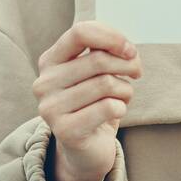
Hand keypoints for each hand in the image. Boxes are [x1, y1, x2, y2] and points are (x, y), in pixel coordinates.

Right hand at [34, 20, 142, 180]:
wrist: (86, 148)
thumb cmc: (95, 101)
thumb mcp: (97, 70)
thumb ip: (106, 51)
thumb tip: (127, 50)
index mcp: (50, 60)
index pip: (81, 32)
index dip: (112, 37)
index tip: (130, 50)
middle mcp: (44, 82)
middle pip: (98, 59)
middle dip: (127, 64)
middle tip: (136, 73)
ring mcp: (50, 107)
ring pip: (106, 83)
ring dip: (125, 89)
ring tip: (122, 97)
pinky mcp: (64, 130)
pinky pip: (108, 107)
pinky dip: (121, 108)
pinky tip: (116, 112)